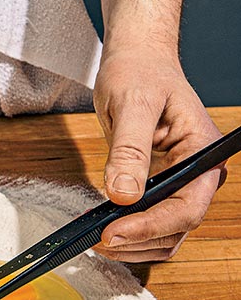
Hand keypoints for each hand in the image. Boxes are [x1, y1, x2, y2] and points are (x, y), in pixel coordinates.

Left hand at [91, 44, 225, 262]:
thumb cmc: (139, 70)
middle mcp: (197, 171)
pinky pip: (151, 215)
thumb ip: (129, 150)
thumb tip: (123, 195)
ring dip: (135, 241)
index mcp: (202, 152)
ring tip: (97, 237)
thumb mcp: (131, 104)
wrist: (136, 58)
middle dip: (140, 239)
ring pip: (166, 229)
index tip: (113, 233)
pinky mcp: (160, 181)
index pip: (186, 206)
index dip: (149, 226)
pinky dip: (129, 227)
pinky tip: (102, 224)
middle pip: (177, 225)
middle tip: (98, 240)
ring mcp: (180, 179)